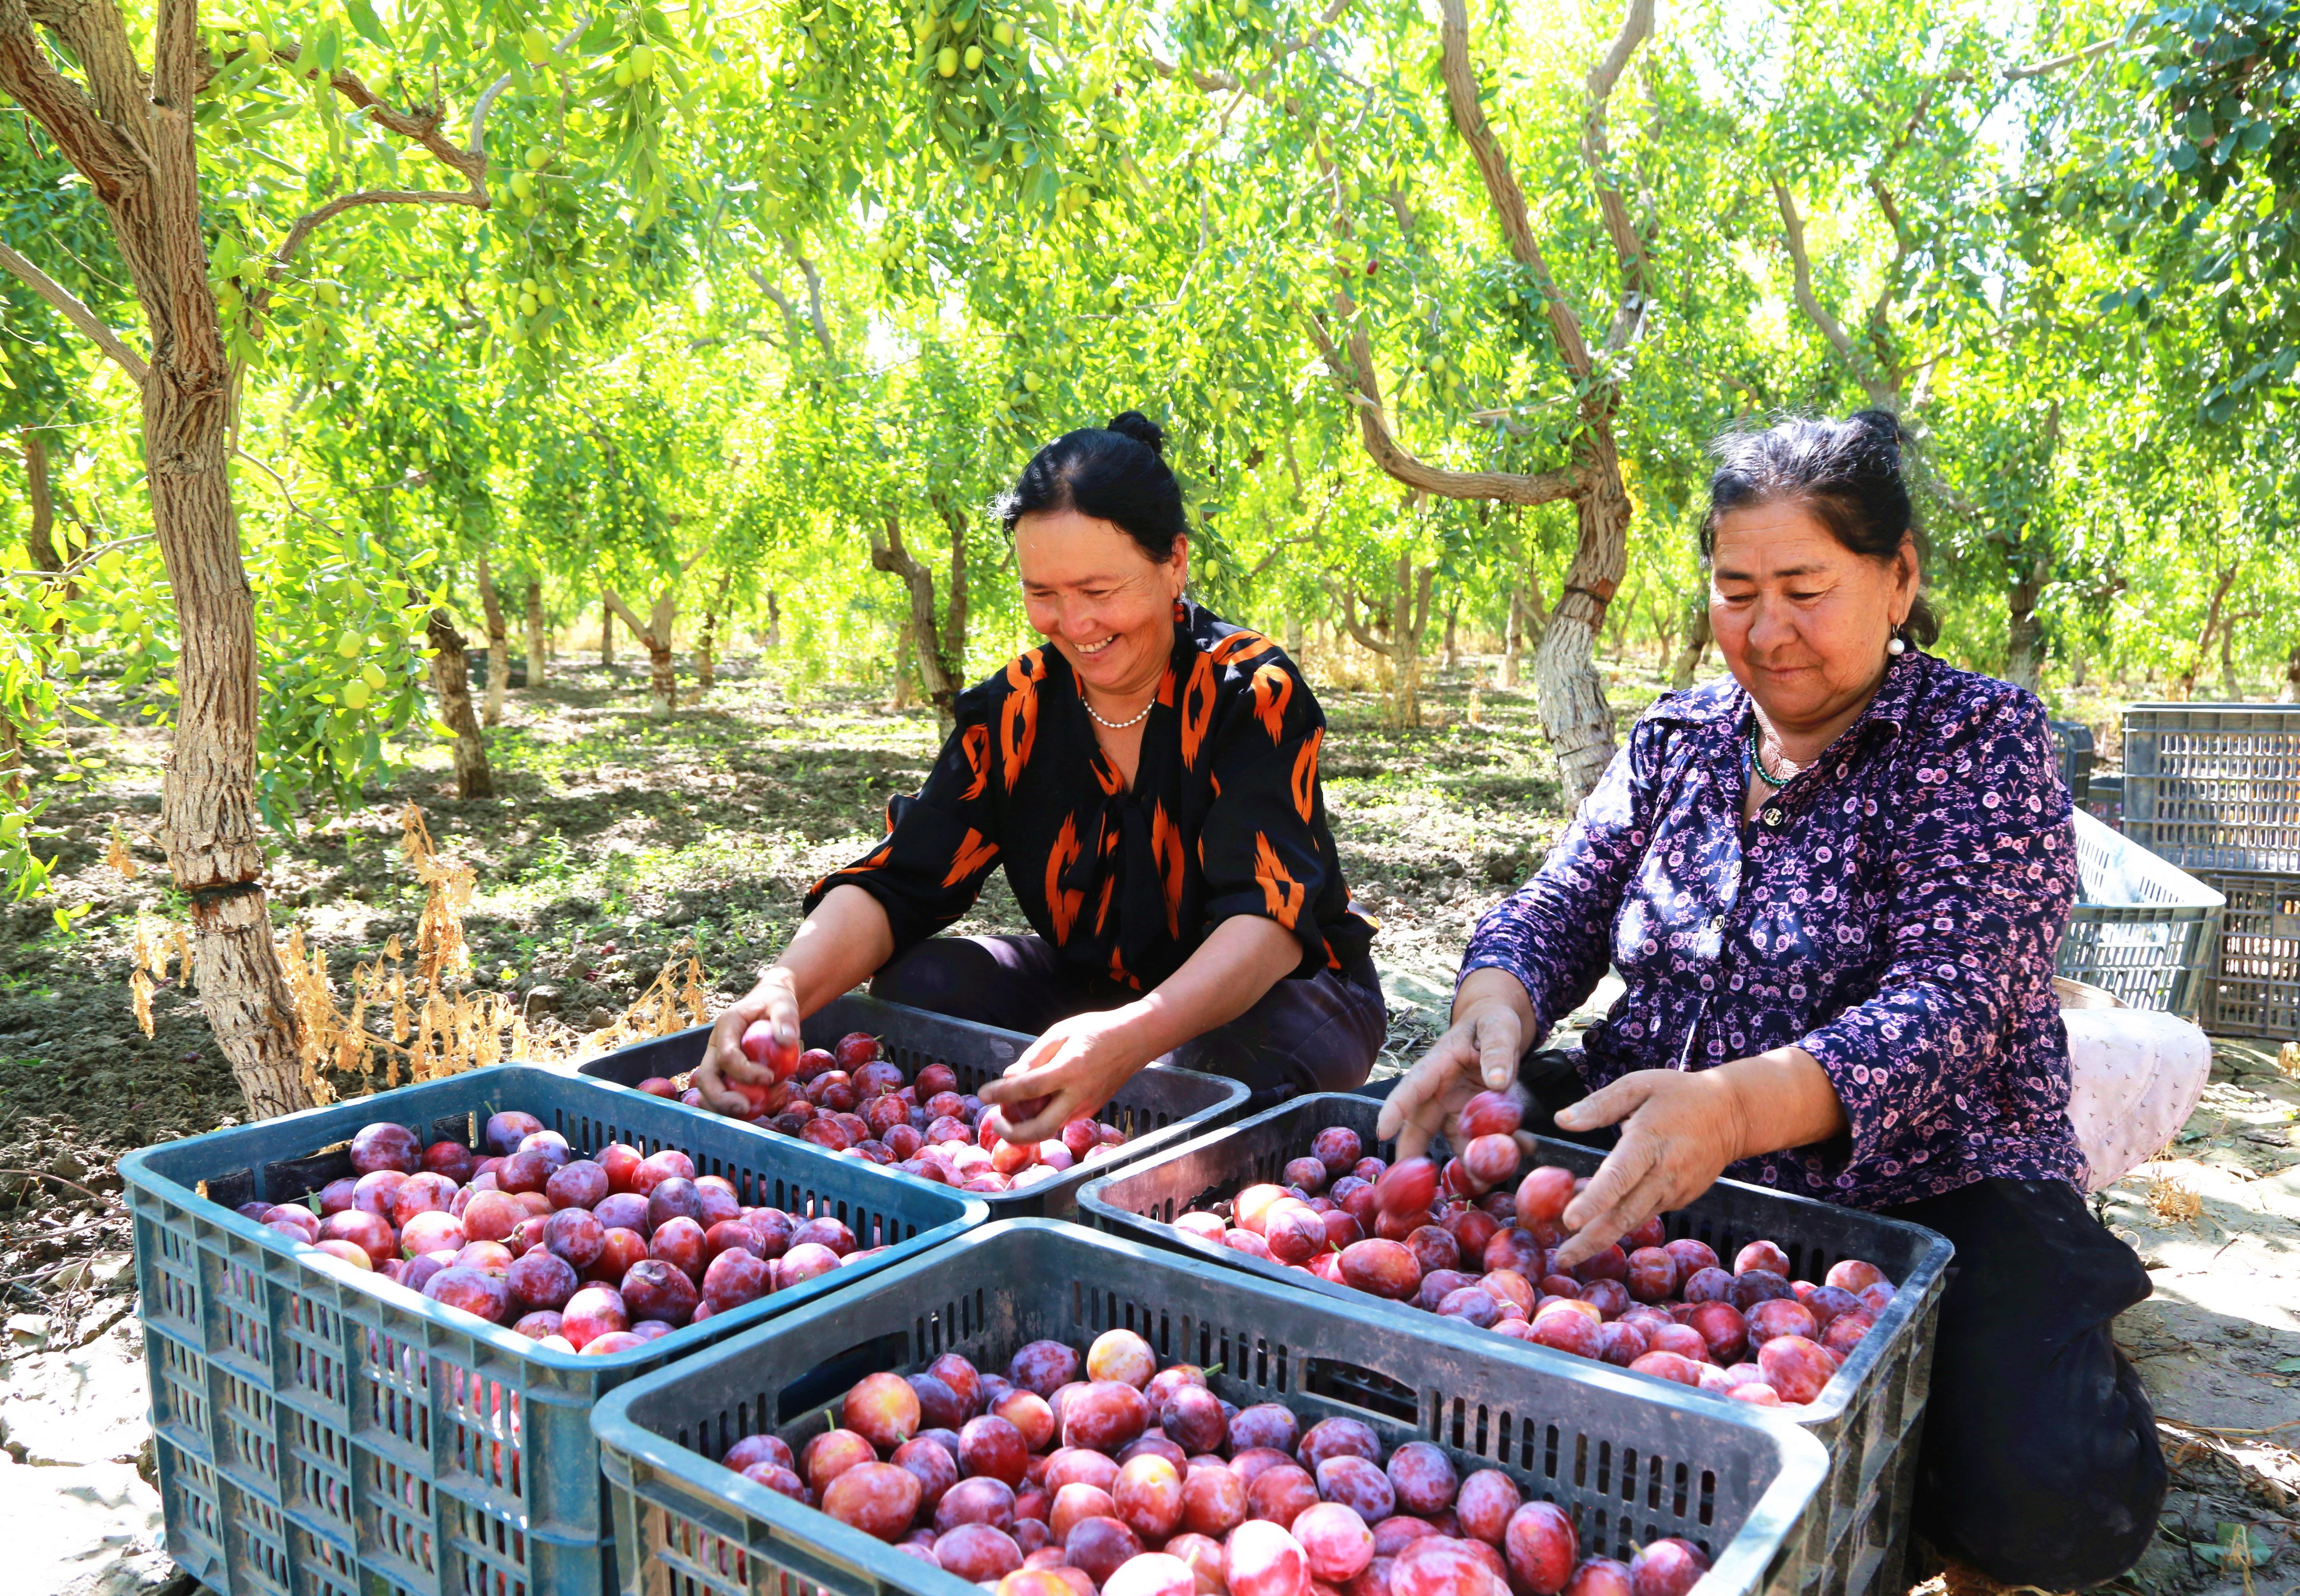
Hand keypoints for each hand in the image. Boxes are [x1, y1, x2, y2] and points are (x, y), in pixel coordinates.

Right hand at [693, 968, 800, 1114]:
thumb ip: (785, 1018)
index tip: (770, 1077)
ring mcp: (718, 1063)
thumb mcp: (783, 1004)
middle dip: (722, 1100)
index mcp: (726, 1026)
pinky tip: (772, 1101)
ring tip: (763, 1107)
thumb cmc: (776, 1004)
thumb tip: (787, 1040)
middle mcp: (715, 1046)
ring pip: (710, 1093)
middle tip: (747, 1109)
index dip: (744, 1072)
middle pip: (706, 1080)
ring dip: (729, 1109)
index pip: (726, 1056)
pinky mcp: (726, 1075)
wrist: (770, 1006)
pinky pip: (727, 1097)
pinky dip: (743, 1107)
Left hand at [976, 1008, 1148, 1144]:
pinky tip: (1035, 1103)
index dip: (1001, 1093)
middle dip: (1013, 1134)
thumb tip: (1010, 1077)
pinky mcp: (1091, 1110)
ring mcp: (1087, 1106)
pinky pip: (1061, 1120)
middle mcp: (1079, 1094)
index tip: (982, 1094)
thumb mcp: (1061, 1032)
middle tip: (997, 1123)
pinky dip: (1043, 1117)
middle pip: (1041, 1128)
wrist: (1135, 1040)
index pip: (1028, 1088)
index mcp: (1070, 1069)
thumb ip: (1034, 1056)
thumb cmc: (1096, 1030)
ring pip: (1051, 1128)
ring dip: (1026, 1126)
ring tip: (1011, 1109)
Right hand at [1376, 993, 1534, 1163]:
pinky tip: (1525, 1145)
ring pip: (1454, 1141)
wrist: (1499, 1029)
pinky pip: (1481, 1141)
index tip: (1383, 1132)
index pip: (1411, 1087)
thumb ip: (1498, 1052)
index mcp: (1436, 1065)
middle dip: (1414, 1155)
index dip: (1395, 1110)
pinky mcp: (1473, 1120)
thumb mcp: (1498, 1028)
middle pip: (1420, 1126)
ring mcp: (1455, 1109)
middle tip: (1412, 1185)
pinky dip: (1500, 1149)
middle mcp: (1439, 1092)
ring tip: (1495, 1172)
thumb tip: (1498, 1082)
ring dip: (1472, 1161)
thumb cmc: (1492, 1022)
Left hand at [1548, 1069, 1746, 1268]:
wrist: (1733, 1114)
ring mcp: (1674, 1191)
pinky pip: (1643, 1213)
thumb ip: (1599, 1105)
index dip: (1594, 1201)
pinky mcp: (1679, 1199)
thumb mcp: (1639, 1085)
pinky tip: (1595, 1216)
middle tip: (1563, 1259)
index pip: (1619, 1177)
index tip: (1569, 1220)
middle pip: (1625, 1214)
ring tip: (1570, 1249)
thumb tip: (1561, 1120)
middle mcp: (1664, 1173)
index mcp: (1649, 1142)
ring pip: (1633, 1220)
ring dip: (1601, 1235)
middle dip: (1592, 1240)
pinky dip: (1619, 1219)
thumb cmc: (1680, 1095)